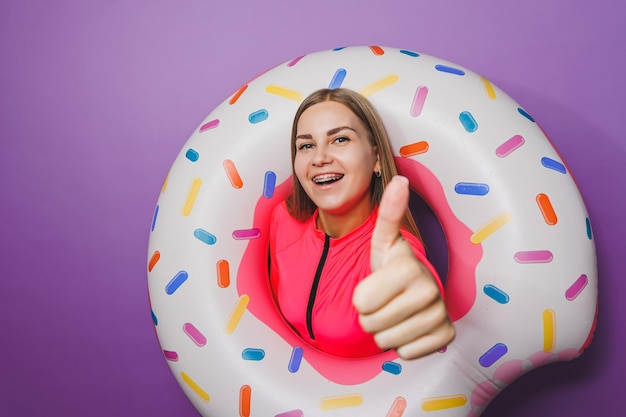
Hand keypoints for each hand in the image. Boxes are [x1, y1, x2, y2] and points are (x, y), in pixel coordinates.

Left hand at [353, 175, 454, 359]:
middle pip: (372, 325)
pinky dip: (402, 343)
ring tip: (395, 311)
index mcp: (408, 267)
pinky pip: (406, 353)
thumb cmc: (394, 266)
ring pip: (387, 341)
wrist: (418, 290)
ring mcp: (440, 315)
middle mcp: (430, 291)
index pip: (361, 303)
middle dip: (371, 315)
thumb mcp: (384, 241)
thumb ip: (388, 214)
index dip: (360, 297)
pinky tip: (409, 325)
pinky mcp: (446, 336)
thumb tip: (400, 179)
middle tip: (385, 300)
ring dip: (385, 329)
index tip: (375, 284)